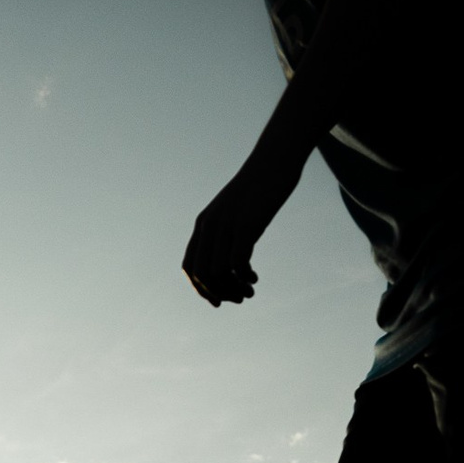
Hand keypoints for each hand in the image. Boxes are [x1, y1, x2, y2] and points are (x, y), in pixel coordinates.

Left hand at [181, 153, 300, 306]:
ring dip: (233, 289)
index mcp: (203, 224)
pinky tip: (254, 279)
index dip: (200, 289)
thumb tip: (229, 259)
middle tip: (238, 299)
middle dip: (217, 294)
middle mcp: (210, 226)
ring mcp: (227, 225)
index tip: (217, 302)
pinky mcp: (247, 224)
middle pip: (201, 274)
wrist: (274, 160)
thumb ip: (228, 232)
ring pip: (218, 272)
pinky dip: (244, 278)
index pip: (189, 266)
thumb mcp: (235, 211)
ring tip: (248, 292)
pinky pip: (237, 262)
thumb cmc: (259, 187)